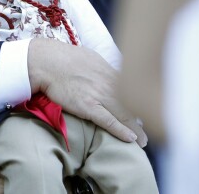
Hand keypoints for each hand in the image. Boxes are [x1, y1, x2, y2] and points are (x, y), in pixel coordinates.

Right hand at [28, 38, 146, 146]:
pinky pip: (109, 121)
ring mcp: (99, 94)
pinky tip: (131, 139)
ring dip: (136, 128)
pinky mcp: (88, 106)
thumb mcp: (88, 57)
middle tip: (151, 129)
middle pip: (131, 102)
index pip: (130, 88)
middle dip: (142, 117)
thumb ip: (100, 66)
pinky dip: (121, 130)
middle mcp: (107, 82)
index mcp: (108, 70)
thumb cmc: (63, 57)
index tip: (145, 109)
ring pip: (123, 113)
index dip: (139, 100)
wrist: (47, 61)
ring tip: (144, 141)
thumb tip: (105, 70)